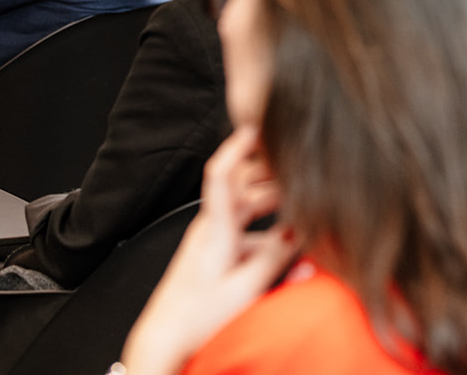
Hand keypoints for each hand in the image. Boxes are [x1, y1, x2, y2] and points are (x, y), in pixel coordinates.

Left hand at [120, 127, 295, 374]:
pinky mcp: (217, 255)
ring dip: (275, 199)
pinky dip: (271, 225)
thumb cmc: (195, 319)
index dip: (238, 144)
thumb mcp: (244, 289)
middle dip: (273, 169)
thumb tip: (303, 229)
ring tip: (304, 198)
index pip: (221, 172)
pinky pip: (248, 228)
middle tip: (301, 161)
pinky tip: (291, 237)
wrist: (162, 344)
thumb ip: (277, 256)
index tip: (257, 122)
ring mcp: (214, 240)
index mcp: (215, 228)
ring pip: (249, 206)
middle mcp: (212, 228)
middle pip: (244, 184)